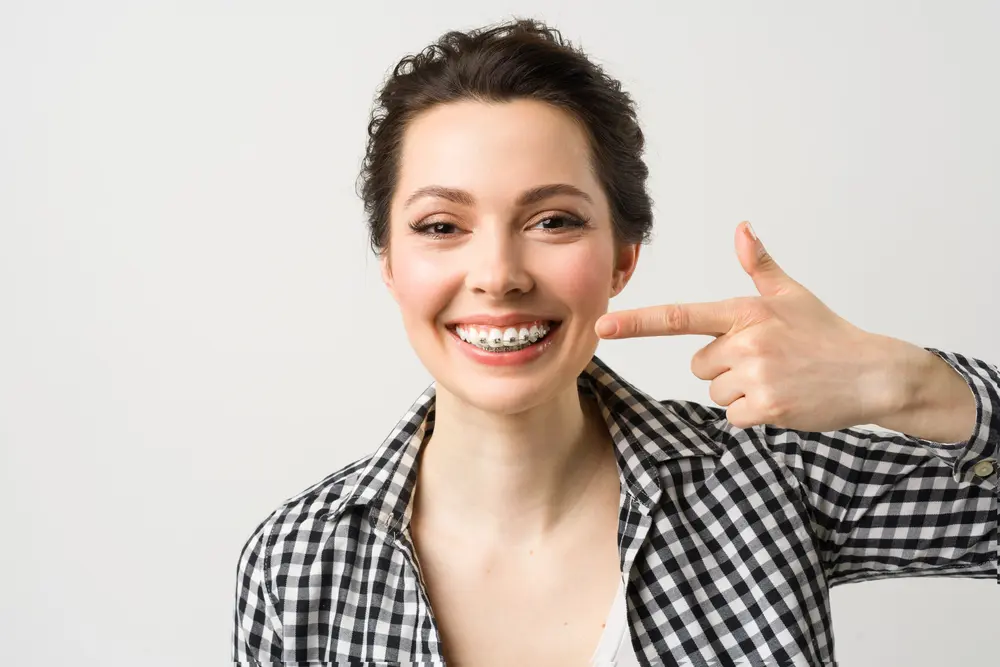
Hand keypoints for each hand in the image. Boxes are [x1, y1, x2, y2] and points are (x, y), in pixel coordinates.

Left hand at [595, 221, 895, 431]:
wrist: (874, 373)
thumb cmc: (827, 333)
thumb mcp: (792, 294)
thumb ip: (760, 265)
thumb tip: (742, 228)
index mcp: (745, 311)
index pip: (679, 317)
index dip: (638, 323)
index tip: (602, 327)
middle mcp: (746, 341)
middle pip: (699, 365)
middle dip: (725, 367)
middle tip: (766, 362)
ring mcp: (757, 375)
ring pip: (716, 391)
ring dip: (740, 391)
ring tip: (778, 379)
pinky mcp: (767, 407)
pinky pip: (733, 415)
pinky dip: (754, 414)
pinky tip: (783, 399)